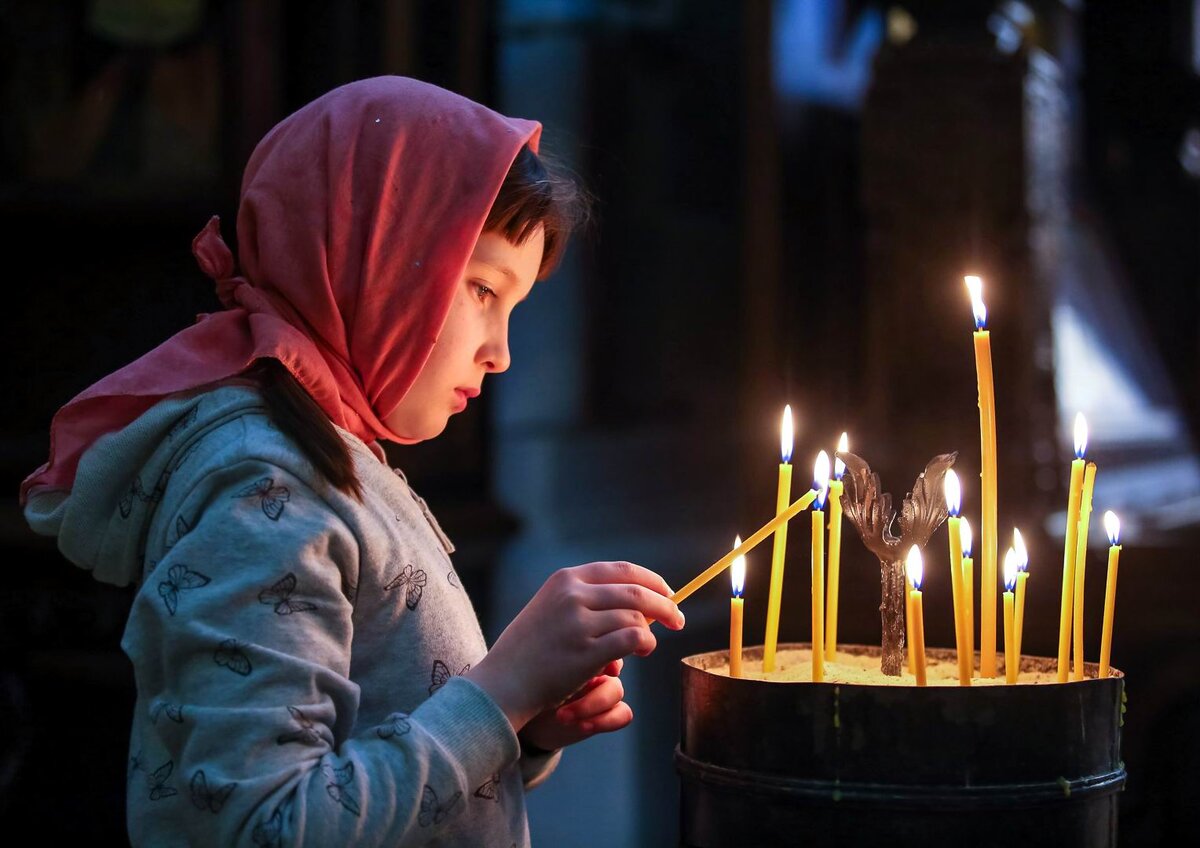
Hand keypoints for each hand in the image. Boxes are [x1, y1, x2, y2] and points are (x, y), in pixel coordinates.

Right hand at [465, 562, 683, 732]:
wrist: (503, 682)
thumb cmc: (530, 650)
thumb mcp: (551, 608)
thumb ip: (588, 599)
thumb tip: (639, 602)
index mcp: (566, 579)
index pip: (622, 570)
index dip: (651, 581)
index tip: (668, 592)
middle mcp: (573, 595)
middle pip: (636, 592)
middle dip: (664, 604)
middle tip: (678, 619)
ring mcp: (578, 623)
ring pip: (635, 617)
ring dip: (651, 630)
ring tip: (649, 644)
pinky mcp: (586, 652)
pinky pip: (632, 639)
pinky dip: (644, 643)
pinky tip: (642, 651)